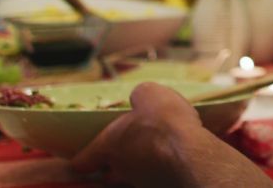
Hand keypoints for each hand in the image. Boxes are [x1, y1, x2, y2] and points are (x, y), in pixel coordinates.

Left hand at [71, 82, 205, 185]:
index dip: (82, 159)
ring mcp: (143, 181)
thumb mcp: (148, 94)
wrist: (191, 153)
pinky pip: (159, 178)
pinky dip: (165, 169)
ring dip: (143, 166)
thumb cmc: (162, 122)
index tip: (81, 160)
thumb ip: (139, 96)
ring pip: (135, 176)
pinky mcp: (164, 186)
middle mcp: (122, 168)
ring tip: (158, 152)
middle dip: (115, 165)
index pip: (82, 161)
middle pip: (110, 173)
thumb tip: (140, 98)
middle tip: (126, 153)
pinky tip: (178, 158)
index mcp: (108, 145)